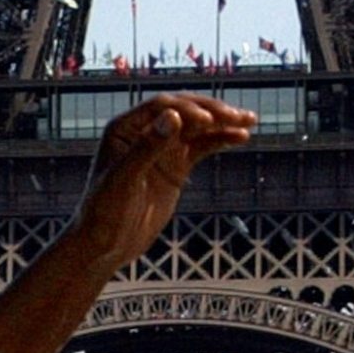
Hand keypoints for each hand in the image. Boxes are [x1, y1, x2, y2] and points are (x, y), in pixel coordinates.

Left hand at [73, 94, 257, 269]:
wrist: (105, 245)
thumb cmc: (103, 212)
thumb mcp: (124, 179)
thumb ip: (148, 148)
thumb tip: (174, 117)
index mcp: (124, 129)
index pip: (161, 107)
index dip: (187, 109)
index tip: (209, 119)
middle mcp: (143, 133)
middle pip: (183, 112)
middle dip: (212, 112)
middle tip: (239, 115)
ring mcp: (161, 149)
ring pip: (197, 128)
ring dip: (222, 123)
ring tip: (250, 121)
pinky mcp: (174, 166)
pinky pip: (201, 147)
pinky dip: (220, 140)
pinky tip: (241, 137)